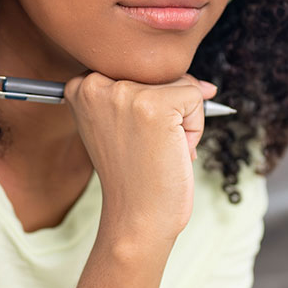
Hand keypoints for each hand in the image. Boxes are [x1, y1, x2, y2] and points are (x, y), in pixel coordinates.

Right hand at [64, 72, 217, 241]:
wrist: (136, 218)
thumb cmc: (134, 175)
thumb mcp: (125, 123)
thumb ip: (154, 92)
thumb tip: (207, 87)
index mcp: (80, 86)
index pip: (135, 68)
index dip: (146, 103)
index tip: (131, 135)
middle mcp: (95, 83)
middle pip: (158, 72)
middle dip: (166, 110)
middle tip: (145, 146)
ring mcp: (124, 93)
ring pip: (179, 85)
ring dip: (182, 120)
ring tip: (158, 149)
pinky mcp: (156, 105)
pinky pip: (196, 98)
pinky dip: (195, 129)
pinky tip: (173, 151)